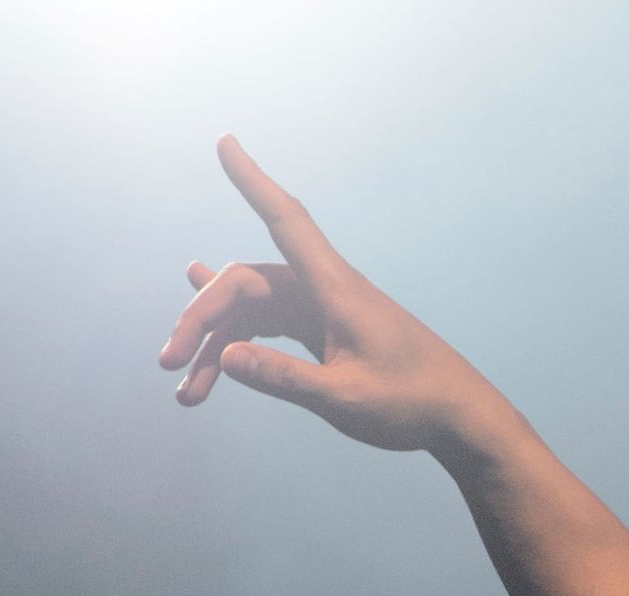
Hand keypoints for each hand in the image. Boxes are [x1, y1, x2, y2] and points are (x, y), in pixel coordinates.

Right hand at [156, 137, 498, 454]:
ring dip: (217, 347)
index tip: (225, 143)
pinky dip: (239, 343)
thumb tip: (226, 357)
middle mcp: (326, 290)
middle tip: (168, 363)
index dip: (254, 182)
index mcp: (336, 290)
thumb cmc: (412, 403)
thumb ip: (284, 379)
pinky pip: (269, 326)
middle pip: (246, 284)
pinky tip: (208, 344)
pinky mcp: (325, 332)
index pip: (285, 221)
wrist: (460, 418)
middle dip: (202, 319)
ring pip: (252, 312)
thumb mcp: (344, 398)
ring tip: (187, 391)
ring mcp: (324, 310)